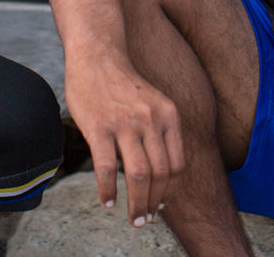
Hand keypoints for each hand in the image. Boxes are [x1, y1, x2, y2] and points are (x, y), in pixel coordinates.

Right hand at [64, 54, 184, 227]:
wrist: (97, 53)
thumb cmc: (122, 82)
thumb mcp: (153, 101)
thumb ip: (158, 130)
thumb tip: (159, 171)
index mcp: (168, 114)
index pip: (177, 164)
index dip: (171, 190)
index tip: (162, 204)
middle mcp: (150, 119)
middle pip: (160, 174)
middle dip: (154, 203)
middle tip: (146, 219)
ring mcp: (124, 123)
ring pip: (139, 175)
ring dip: (137, 203)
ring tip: (133, 218)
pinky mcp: (98, 127)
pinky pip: (105, 169)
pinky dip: (108, 191)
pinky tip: (107, 202)